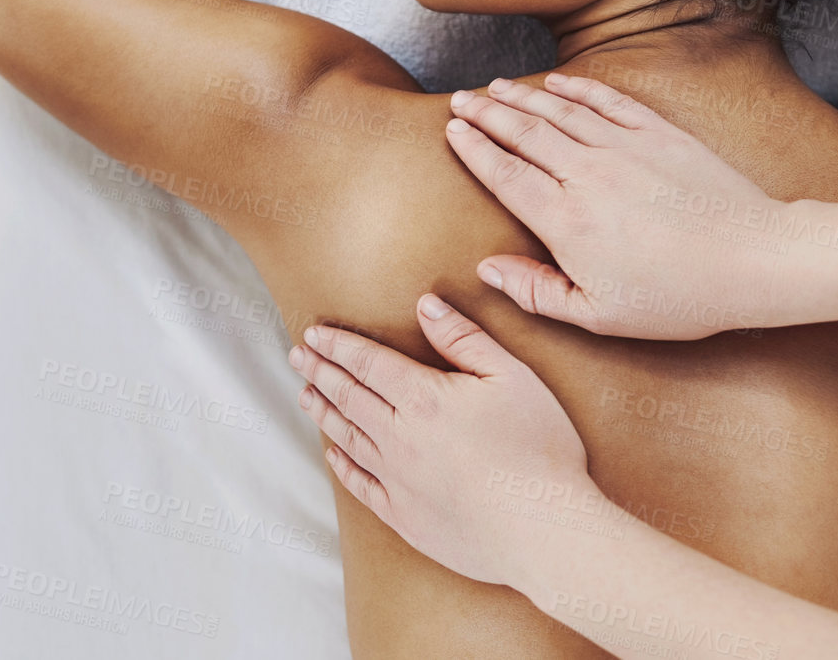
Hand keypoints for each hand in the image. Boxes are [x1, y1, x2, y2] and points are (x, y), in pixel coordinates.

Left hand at [288, 293, 591, 588]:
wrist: (540, 530)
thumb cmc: (538, 449)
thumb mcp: (512, 377)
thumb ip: (465, 339)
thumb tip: (426, 306)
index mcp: (424, 398)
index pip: (369, 363)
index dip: (339, 345)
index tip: (315, 333)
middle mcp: (399, 437)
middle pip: (348, 397)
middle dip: (320, 372)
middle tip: (296, 355)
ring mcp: (397, 480)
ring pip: (347, 438)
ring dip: (323, 413)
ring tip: (305, 394)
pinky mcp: (404, 516)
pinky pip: (360, 484)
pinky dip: (341, 464)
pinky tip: (333, 453)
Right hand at [443, 73, 788, 338]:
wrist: (751, 259)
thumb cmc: (677, 298)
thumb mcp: (598, 316)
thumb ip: (536, 292)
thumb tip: (488, 269)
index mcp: (566, 221)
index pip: (504, 174)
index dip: (473, 148)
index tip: (453, 130)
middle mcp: (589, 175)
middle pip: (524, 133)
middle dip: (486, 112)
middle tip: (460, 98)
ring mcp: (626, 148)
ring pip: (560, 112)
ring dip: (523, 96)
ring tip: (496, 86)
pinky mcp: (660, 134)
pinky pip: (607, 102)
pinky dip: (577, 89)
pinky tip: (556, 82)